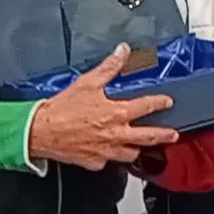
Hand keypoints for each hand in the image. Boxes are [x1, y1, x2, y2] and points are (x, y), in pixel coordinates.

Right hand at [28, 44, 177, 170]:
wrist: (40, 131)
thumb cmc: (62, 109)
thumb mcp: (88, 82)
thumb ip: (109, 67)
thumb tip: (122, 51)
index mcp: (117, 113)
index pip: (147, 106)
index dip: (160, 103)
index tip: (168, 102)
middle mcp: (116, 134)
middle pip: (148, 137)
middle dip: (164, 136)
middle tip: (172, 134)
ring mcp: (106, 151)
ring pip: (130, 154)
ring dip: (137, 149)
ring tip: (142, 146)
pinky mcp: (94, 162)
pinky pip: (108, 162)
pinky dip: (110, 157)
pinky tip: (110, 153)